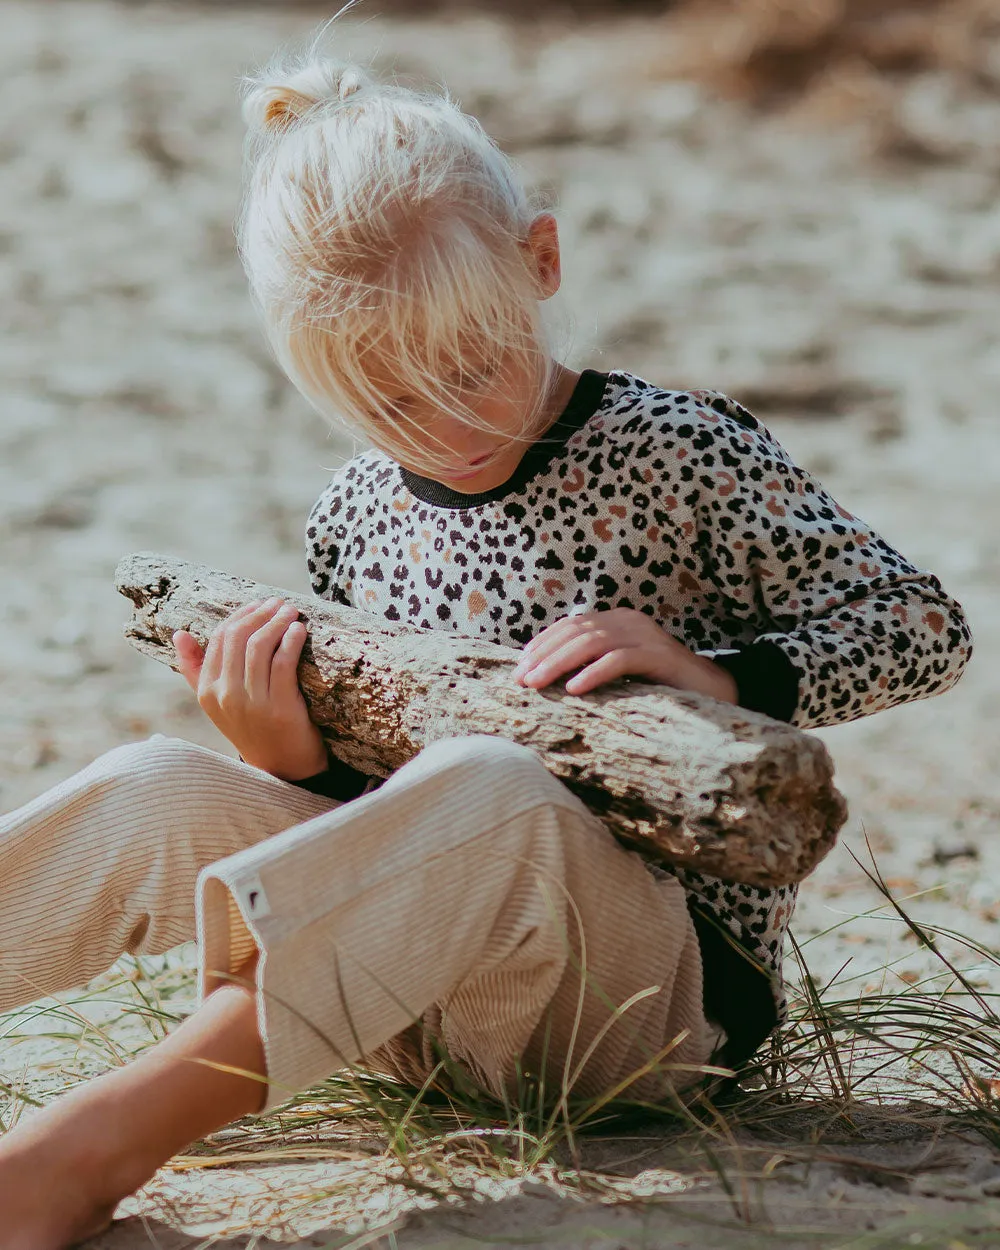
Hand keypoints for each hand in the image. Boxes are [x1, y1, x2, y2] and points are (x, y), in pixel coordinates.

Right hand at [173, 598, 328, 781]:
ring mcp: (251, 702)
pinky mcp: (280, 708)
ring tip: (291, 611)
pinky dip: (291, 640)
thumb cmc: (252, 728)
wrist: (282, 768)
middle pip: (238, 638)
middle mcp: (224, 695)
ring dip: (277, 621)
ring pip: (259, 646)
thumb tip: (178, 633)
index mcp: (207, 691)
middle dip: (260, 613)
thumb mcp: (218, 703)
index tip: (259, 604)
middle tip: (278, 602)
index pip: (217, 639)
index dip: (240, 615)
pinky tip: (299, 630)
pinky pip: (283, 662)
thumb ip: (196, 670)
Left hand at [512, 608, 738, 702]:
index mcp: (619, 620)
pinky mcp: (661, 656)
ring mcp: (647, 636)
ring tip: (537, 684)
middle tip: (520, 679)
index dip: (543, 642)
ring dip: (559, 664)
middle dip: (544, 655)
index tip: (519, 665)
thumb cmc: (662, 685)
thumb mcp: (622, 671)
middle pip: (577, 632)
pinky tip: (574, 690)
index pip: (572, 625)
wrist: (714, 692)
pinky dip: (594, 674)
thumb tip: (548, 676)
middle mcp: (631, 621)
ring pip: (592, 644)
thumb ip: (593, 664)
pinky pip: (620, 660)